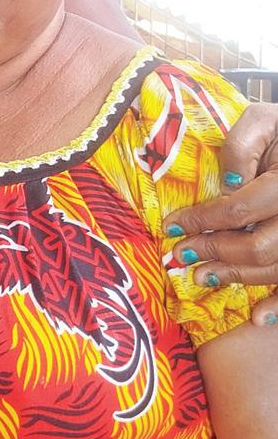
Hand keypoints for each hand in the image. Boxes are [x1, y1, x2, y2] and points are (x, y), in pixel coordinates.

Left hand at [164, 103, 277, 322]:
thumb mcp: (264, 120)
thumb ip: (241, 146)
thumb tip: (224, 184)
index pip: (238, 209)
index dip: (200, 220)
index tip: (171, 226)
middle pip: (258, 246)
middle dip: (213, 252)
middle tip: (179, 255)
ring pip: (275, 268)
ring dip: (236, 277)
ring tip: (200, 277)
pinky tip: (259, 318)